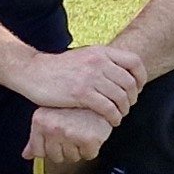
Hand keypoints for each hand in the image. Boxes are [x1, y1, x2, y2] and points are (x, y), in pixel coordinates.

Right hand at [13, 45, 143, 124]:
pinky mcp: (81, 93)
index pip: (134, 62)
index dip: (141, 77)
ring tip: (117, 115)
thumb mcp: (82, 56)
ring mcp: (90, 77)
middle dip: (132, 98)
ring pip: (121, 98)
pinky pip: (108, 108)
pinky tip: (110, 121)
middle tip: (125, 106)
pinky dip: (113, 117)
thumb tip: (121, 74)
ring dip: (123, 110)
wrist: (31, 72)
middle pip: (130, 83)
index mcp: (100, 52)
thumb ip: (102, 62)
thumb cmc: (56, 68)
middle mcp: (98, 62)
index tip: (137, 89)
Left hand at [23, 106, 113, 165]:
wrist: (98, 93)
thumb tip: (26, 155)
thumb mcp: (48, 115)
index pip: (39, 152)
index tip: (57, 140)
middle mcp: (52, 128)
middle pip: (56, 157)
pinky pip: (88, 155)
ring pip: (72, 157)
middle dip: (64, 149)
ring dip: (78, 148)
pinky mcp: (88, 138)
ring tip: (81, 131)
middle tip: (72, 134)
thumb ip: (36, 138)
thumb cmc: (72, 104)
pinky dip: (91, 148)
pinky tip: (91, 133)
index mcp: (39, 122)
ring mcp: (69, 133)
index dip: (50, 149)